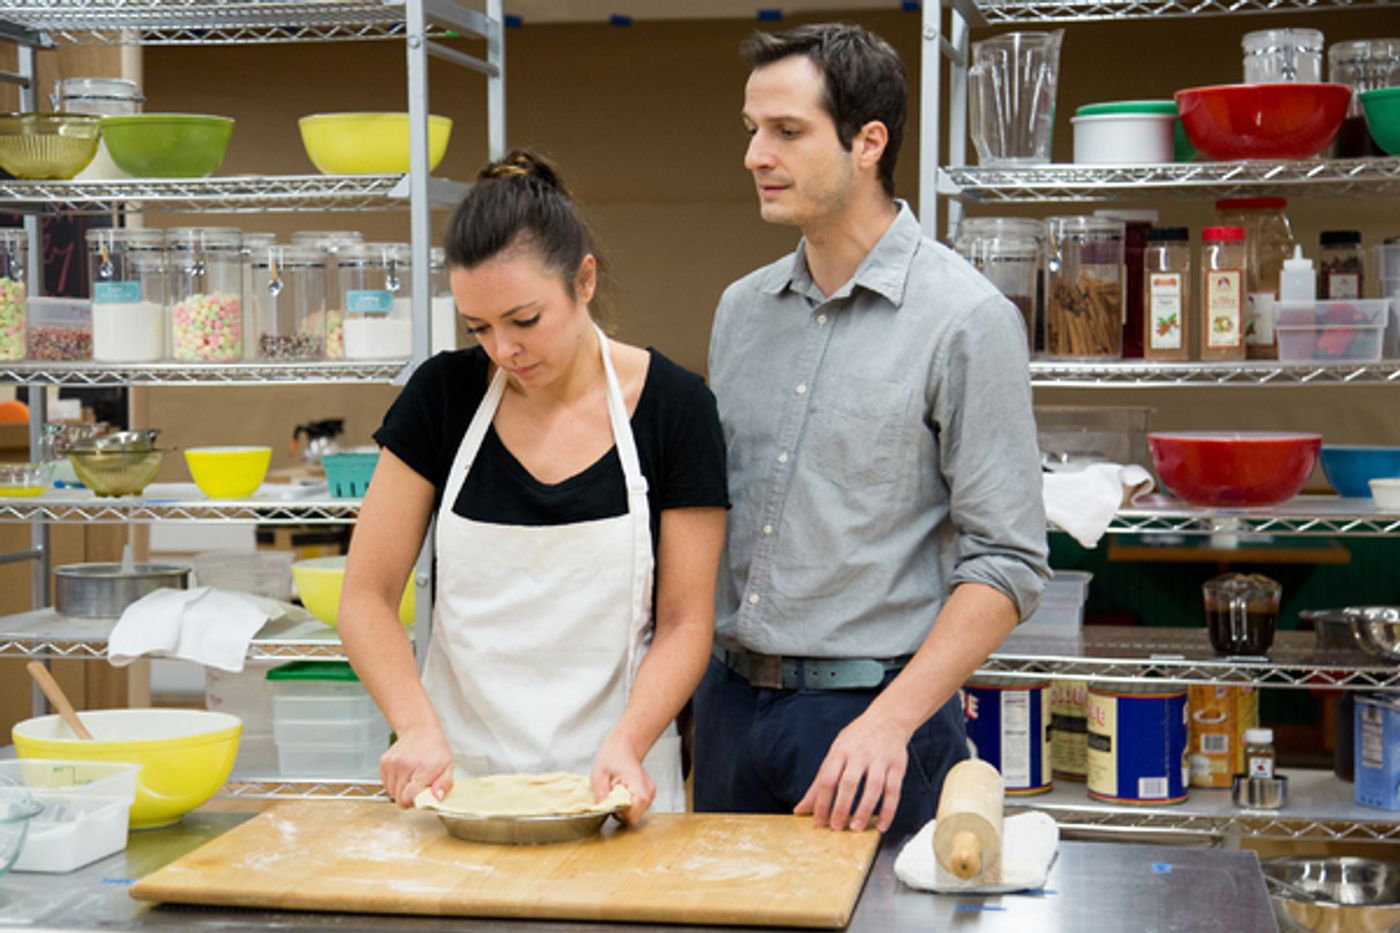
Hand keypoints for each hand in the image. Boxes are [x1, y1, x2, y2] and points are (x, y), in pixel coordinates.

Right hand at [379, 725, 453, 807]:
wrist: (420, 730)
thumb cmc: (435, 749)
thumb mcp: (448, 767)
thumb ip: (444, 785)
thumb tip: (437, 798)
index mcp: (423, 768)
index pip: (409, 797)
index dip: (414, 802)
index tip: (420, 798)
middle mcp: (405, 765)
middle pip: (399, 797)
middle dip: (408, 799)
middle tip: (417, 790)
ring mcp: (393, 763)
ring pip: (391, 792)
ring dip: (400, 791)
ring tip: (411, 780)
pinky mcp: (384, 762)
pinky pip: (385, 783)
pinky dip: (393, 783)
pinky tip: (403, 775)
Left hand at [591, 730, 654, 824]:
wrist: (624, 745)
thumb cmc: (613, 756)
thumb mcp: (600, 774)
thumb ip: (601, 794)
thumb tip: (601, 810)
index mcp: (640, 787)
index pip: (631, 816)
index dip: (618, 812)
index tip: (610, 800)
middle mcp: (649, 794)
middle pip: (632, 818)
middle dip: (619, 811)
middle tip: (611, 794)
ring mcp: (650, 795)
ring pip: (634, 814)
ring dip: (622, 808)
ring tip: (616, 790)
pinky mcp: (648, 796)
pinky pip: (635, 808)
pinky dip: (626, 804)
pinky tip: (621, 791)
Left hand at [794, 712, 911, 832]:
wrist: (887, 719)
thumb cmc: (856, 741)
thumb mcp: (835, 754)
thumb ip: (819, 783)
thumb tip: (800, 810)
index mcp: (840, 751)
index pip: (827, 779)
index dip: (822, 802)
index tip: (819, 822)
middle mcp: (860, 754)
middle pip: (849, 783)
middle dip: (841, 807)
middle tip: (836, 827)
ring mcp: (880, 760)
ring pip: (873, 787)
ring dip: (864, 810)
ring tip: (856, 828)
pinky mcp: (897, 766)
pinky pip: (894, 791)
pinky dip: (888, 811)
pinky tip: (882, 826)